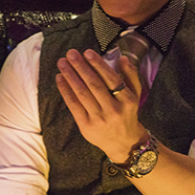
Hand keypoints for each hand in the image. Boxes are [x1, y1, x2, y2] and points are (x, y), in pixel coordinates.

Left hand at [54, 48, 145, 162]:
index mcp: (127, 100)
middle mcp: (114, 110)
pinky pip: (74, 105)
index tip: (87, 52)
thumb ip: (130, 75)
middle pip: (94, 85)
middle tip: (71, 53)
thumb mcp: (135, 94)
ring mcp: (99, 119)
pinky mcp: (86, 126)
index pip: (111, 79)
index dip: (98, 65)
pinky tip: (60, 78)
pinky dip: (65, 91)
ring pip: (82, 94)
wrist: (124, 142)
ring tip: (62, 63)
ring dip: (70, 76)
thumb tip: (122, 57)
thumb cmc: (127, 112)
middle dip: (81, 67)